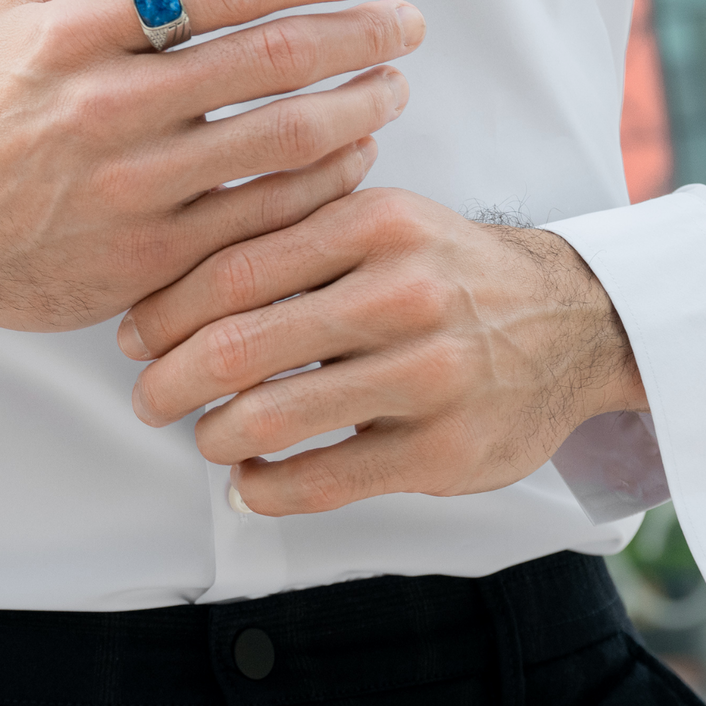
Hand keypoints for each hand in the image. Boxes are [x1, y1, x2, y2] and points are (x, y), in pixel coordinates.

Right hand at [0, 0, 424, 361]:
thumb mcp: (27, 1)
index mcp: (81, 30)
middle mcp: (108, 105)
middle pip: (273, 59)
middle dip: (362, 35)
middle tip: (409, 26)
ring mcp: (131, 188)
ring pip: (283, 142)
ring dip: (359, 109)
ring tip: (392, 88)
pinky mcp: (148, 259)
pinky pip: (264, 218)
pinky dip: (323, 183)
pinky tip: (352, 158)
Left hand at [120, 189, 646, 514]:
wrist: (574, 319)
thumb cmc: (442, 266)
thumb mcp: (377, 217)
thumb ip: (289, 231)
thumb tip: (168, 276)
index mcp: (370, 221)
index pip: (233, 267)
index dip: (164, 310)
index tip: (131, 334)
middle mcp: (402, 291)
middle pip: (242, 343)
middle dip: (171, 378)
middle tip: (146, 397)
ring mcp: (429, 374)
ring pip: (275, 417)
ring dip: (214, 435)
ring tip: (202, 435)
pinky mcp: (446, 450)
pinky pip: (324, 480)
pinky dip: (264, 488)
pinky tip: (247, 481)